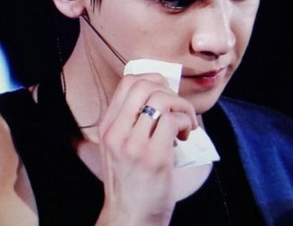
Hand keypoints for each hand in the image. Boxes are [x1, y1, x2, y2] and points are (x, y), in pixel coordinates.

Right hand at [95, 73, 196, 225]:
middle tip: (177, 107)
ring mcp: (134, 144)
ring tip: (184, 123)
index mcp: (108, 126)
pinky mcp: (154, 157)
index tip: (165, 94)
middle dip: (168, 89)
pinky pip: (172, 121)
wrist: (130, 217)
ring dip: (181, 106)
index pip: (128, 82)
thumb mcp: (119, 146)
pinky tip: (184, 136)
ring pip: (161, 100)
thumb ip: (131, 120)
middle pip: (144, 85)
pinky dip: (185, 122)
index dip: (153, 79)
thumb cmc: (130, 181)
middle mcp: (117, 132)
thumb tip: (161, 93)